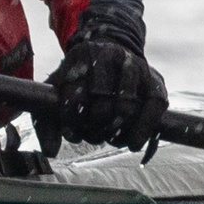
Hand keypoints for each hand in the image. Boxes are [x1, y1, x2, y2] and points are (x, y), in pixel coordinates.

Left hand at [47, 29, 168, 152]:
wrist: (111, 51)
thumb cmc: (81, 78)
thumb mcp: (59, 90)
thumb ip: (48, 121)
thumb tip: (50, 152)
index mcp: (81, 57)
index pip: (74, 95)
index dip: (71, 119)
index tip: (70, 132)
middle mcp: (110, 58)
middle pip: (101, 104)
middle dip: (94, 128)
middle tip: (91, 136)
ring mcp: (136, 68)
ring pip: (126, 108)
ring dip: (116, 132)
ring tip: (109, 139)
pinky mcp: (155, 80)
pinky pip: (153, 108)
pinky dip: (143, 129)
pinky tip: (133, 144)